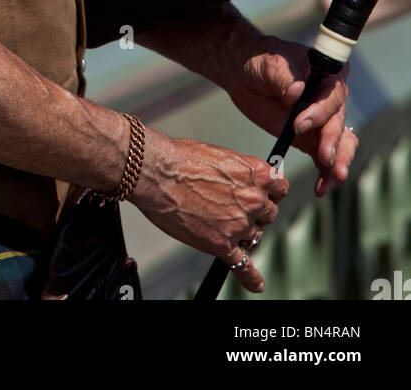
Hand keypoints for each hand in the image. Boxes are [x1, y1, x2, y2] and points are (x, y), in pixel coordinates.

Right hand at [129, 127, 288, 293]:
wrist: (157, 171)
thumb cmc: (181, 159)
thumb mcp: (220, 154)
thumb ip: (240, 171)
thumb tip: (242, 180)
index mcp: (255, 173)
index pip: (280, 188)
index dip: (270, 192)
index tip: (265, 195)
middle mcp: (252, 199)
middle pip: (269, 214)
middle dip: (256, 212)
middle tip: (236, 208)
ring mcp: (239, 223)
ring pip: (255, 235)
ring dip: (245, 233)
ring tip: (224, 225)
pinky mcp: (222, 244)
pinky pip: (243, 265)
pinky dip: (250, 277)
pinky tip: (255, 282)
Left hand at [221, 33, 357, 196]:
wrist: (244, 74)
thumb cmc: (260, 61)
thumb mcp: (270, 65)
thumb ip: (284, 79)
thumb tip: (296, 93)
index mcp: (327, 74)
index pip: (332, 95)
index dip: (320, 112)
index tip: (299, 124)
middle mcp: (330, 98)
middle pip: (339, 122)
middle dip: (333, 142)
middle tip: (324, 158)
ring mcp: (322, 120)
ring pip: (340, 143)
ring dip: (338, 162)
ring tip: (332, 179)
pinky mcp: (311, 138)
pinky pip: (325, 157)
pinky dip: (326, 173)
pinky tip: (322, 187)